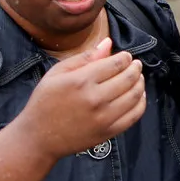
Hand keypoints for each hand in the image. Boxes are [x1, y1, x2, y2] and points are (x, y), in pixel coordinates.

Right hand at [18, 38, 146, 160]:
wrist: (39, 138)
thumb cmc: (45, 102)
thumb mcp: (57, 73)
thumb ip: (84, 57)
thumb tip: (108, 42)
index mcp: (81, 81)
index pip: (115, 64)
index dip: (125, 58)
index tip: (126, 56)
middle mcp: (95, 98)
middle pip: (127, 78)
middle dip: (135, 68)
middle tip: (136, 64)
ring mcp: (103, 117)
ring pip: (134, 95)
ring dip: (140, 83)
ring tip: (138, 77)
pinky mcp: (108, 132)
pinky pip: (134, 115)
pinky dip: (140, 103)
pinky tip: (138, 96)